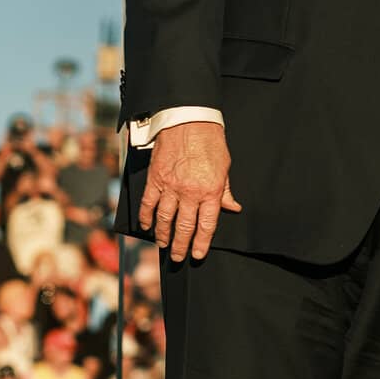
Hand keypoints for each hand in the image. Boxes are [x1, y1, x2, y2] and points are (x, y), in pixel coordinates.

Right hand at [139, 123, 241, 260]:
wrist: (188, 121)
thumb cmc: (210, 143)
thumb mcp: (225, 168)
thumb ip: (225, 191)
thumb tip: (232, 208)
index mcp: (210, 191)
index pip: (206, 224)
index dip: (201, 243)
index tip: (197, 255)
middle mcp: (190, 192)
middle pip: (184, 226)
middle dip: (181, 245)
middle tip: (178, 257)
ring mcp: (170, 186)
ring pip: (165, 218)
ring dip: (163, 235)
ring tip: (163, 245)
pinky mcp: (155, 179)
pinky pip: (149, 203)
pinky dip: (147, 217)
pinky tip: (147, 226)